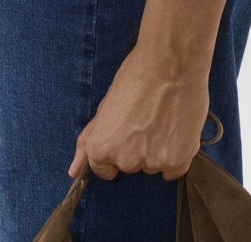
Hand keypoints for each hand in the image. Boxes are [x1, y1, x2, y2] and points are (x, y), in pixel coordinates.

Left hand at [67, 43, 209, 181]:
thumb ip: (87, 142)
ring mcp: (152, 164)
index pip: (103, 169)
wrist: (172, 61)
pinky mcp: (177, 161)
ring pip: (152, 166)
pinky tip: (175, 130)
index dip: (114, 149)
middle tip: (145, 119)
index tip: (124, 135)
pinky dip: (175, 155)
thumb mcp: (104, 109)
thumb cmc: (137, 78)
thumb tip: (73, 172)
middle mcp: (125, 161)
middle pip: (129, 166)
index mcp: (101, 148)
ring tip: (162, 120)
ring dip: (157, 151)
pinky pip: (173, 170)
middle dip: (135, 149)